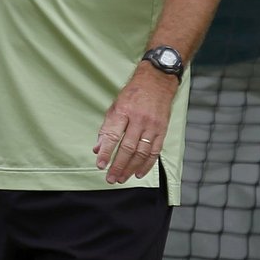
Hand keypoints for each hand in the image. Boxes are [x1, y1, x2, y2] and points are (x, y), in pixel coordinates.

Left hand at [93, 63, 177, 183]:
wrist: (157, 81)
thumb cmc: (132, 94)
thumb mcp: (115, 106)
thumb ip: (106, 128)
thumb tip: (97, 148)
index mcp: (123, 111)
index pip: (113, 136)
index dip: (106, 152)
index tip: (100, 165)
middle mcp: (138, 119)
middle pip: (127, 148)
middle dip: (118, 165)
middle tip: (110, 178)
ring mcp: (152, 126)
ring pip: (141, 152)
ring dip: (131, 168)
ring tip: (122, 178)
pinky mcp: (162, 130)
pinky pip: (155, 152)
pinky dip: (146, 164)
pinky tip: (139, 173)